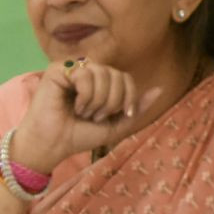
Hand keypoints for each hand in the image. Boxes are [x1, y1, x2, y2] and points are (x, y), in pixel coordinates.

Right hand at [11, 59, 160, 172]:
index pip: (125, 77)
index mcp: (99, 82)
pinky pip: (84, 74)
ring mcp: (71, 69)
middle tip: (94, 116)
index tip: (113, 117)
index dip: (126, 98)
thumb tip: (160, 89)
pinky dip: (85, 96)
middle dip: (111, 101)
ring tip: (83, 112)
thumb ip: (136, 108)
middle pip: (116, 74)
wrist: (54, 145)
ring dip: (97, 100)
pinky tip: (74, 105)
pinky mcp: (57, 70)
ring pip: (102, 73)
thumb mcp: (115, 125)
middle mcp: (85, 71)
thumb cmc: (78, 136)